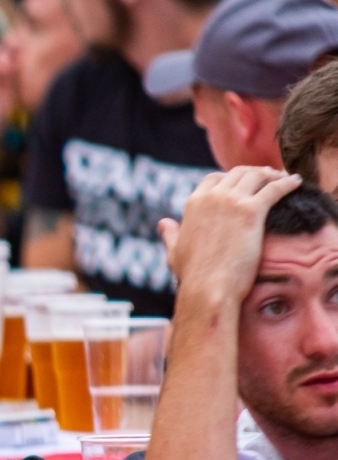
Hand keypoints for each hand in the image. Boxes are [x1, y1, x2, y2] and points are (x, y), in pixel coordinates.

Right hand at [160, 167, 302, 300]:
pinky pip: (275, 189)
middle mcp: (212, 197)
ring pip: (256, 175)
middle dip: (254, 172)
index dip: (230, 178)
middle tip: (268, 177)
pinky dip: (287, 183)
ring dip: (271, 174)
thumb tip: (163, 223)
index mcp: (194, 203)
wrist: (209, 287)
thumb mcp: (175, 250)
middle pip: (237, 173)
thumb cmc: (193, 275)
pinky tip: (297, 183)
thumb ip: (170, 233)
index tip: (242, 184)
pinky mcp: (252, 211)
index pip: (214, 178)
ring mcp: (232, 202)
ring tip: (283, 178)